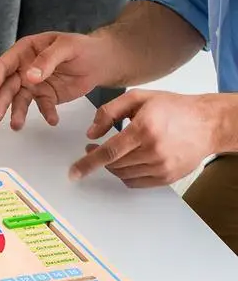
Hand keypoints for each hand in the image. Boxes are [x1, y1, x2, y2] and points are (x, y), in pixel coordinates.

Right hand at [0, 32, 109, 129]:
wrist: (100, 61)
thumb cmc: (81, 47)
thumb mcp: (66, 47)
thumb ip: (48, 60)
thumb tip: (30, 77)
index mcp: (24, 51)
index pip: (4, 66)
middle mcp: (24, 68)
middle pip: (7, 86)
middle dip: (0, 102)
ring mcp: (34, 84)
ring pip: (20, 99)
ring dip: (17, 113)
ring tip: (17, 126)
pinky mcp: (46, 96)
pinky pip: (43, 106)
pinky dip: (46, 113)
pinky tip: (52, 120)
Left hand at [70, 90, 227, 185]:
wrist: (207, 123)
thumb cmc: (172, 107)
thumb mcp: (138, 98)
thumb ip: (109, 112)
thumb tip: (91, 133)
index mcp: (144, 129)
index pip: (109, 152)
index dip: (88, 163)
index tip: (74, 172)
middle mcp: (153, 151)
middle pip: (114, 165)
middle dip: (97, 159)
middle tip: (93, 147)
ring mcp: (162, 166)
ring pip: (124, 174)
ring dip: (111, 166)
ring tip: (113, 151)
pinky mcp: (168, 177)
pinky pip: (137, 182)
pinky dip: (126, 174)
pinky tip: (126, 161)